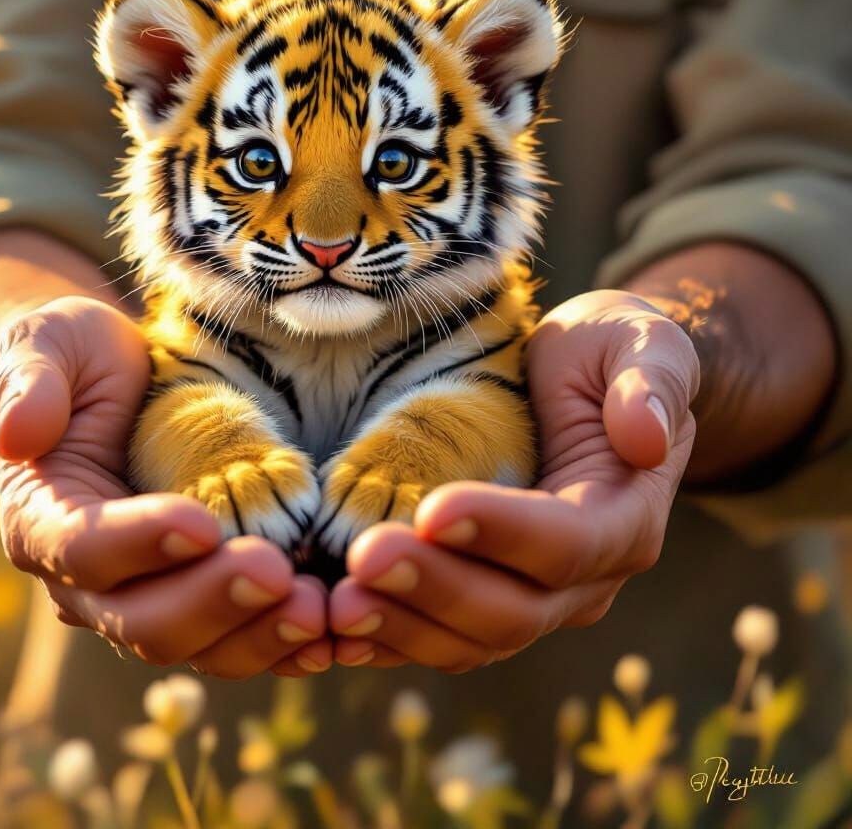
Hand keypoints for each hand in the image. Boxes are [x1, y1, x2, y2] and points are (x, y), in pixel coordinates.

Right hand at [0, 295, 330, 677]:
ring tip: (316, 607)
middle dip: (211, 600)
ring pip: (195, 646)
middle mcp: (87, 580)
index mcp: (43, 520)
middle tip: (277, 571)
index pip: (82, 548)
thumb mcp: (47, 345)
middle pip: (142, 619)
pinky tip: (328, 634)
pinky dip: (279, 645)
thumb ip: (30, 381)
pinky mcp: (195, 600)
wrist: (117, 387)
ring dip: (255, 635)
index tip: (202, 523)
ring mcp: (145, 597)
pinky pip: (234, 642)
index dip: (139, 543)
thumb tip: (18, 435)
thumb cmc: (80, 359)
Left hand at [328, 290, 698, 670]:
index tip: (433, 509)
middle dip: (435, 588)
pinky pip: (438, 639)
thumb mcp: (640, 342)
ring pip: (471, 640)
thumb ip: (652, 380)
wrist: (584, 389)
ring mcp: (535, 600)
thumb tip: (645, 439)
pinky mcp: (485, 600)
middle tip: (363, 558)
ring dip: (402, 627)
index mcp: (624, 517)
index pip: (568, 542)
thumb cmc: (608, 356)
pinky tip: (331, 630)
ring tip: (335, 605)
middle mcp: (584, 578)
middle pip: (513, 610)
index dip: (503, 533)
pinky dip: (388, 641)